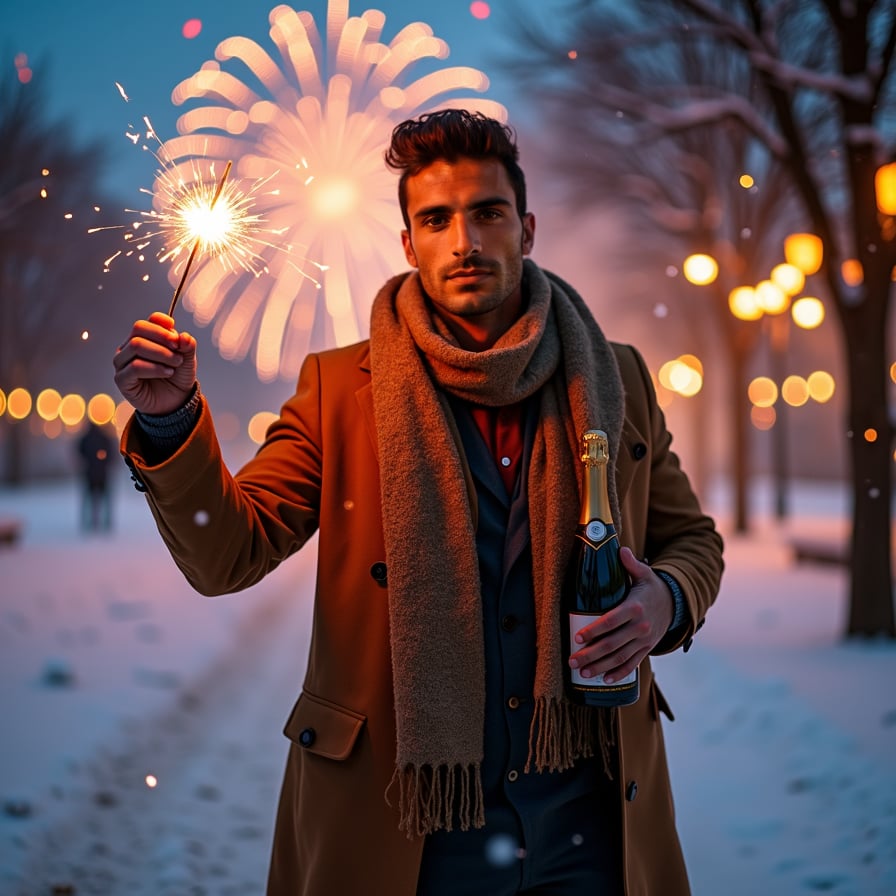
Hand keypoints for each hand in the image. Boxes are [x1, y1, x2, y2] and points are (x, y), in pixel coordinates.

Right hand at [113, 312, 197, 415]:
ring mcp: (122, 363)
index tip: (177, 336)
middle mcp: (128, 347)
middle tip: (179, 351)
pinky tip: (167, 372)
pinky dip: (154, 368)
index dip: (161, 323)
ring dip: (161, 353)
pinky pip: (134, 367)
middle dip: (162, 337)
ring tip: (176, 363)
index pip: (146, 321)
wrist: (175, 402)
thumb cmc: (177, 377)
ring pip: (136, 346)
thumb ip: (187, 346)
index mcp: (143, 338)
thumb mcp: (187, 359)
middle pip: (139, 329)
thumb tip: (184, 336)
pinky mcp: (121, 379)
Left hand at [568, 547, 673, 683]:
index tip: (577, 637)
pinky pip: (633, 664)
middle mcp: (640, 626)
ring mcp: (644, 640)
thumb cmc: (652, 588)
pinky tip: (605, 680)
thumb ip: (630, 564)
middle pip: (612, 644)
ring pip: (620, 657)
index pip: (611, 621)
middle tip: (572, 661)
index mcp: (635, 607)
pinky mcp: (647, 648)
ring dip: (600, 667)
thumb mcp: (644, 573)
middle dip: (590, 654)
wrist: (676, 604)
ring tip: (582, 673)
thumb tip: (620, 549)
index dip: (594, 630)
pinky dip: (620, 673)